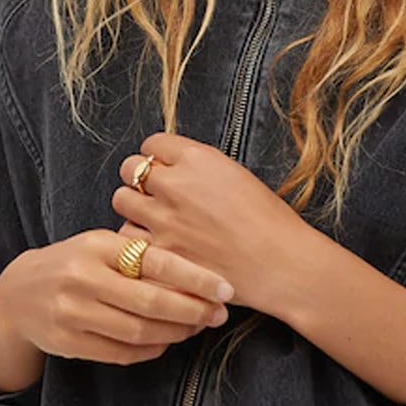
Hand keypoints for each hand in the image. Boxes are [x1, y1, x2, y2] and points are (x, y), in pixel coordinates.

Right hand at [0, 229, 231, 367]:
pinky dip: (152, 349)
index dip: (196, 277)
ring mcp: (72, 313)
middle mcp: (82, 279)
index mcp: (96, 246)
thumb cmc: (75, 264)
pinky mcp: (67, 343)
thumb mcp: (100, 247)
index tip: (226, 289)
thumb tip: (199, 276)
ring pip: (138, 331)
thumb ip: (140, 255)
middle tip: (219, 315)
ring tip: (197, 327)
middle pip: (151, 302)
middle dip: (193, 311)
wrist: (19, 293)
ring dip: (176, 333)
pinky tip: (168, 340)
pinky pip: (121, 352)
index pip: (156, 262)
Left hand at [112, 131, 311, 317]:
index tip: (162, 166)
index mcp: (199, 159)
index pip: (153, 143)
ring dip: (134, 207)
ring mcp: (166, 220)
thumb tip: (176, 167)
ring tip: (151, 218)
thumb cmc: (271, 222)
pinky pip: (129, 238)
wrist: (283, 262)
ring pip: (122, 201)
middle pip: (130, 168)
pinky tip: (154, 244)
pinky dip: (137, 240)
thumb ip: (201, 168)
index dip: (157, 156)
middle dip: (138, 178)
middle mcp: (177, 184)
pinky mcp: (162, 252)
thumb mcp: (238, 175)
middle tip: (151, 192)